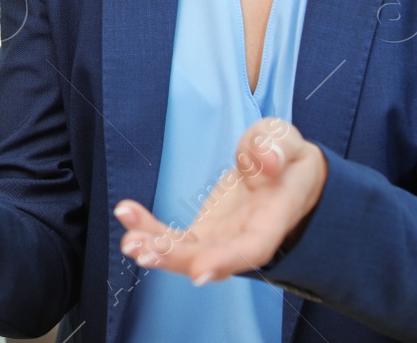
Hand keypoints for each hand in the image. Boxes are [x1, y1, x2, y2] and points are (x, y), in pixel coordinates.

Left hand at [116, 117, 327, 284]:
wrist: (284, 174)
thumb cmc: (288, 159)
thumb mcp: (288, 142)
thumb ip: (278, 146)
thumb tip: (266, 160)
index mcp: (273, 217)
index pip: (253, 248)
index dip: (226, 261)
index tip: (199, 273)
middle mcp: (245, 237)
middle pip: (211, 257)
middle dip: (175, 257)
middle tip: (141, 250)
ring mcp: (222, 238)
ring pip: (189, 253)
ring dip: (157, 249)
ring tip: (129, 242)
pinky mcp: (204, 232)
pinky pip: (175, 238)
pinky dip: (151, 232)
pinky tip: (127, 217)